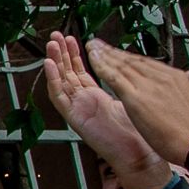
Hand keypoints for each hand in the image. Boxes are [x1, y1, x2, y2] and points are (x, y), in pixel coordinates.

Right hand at [43, 34, 170, 188]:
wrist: (138, 153)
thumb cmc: (138, 132)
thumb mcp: (131, 99)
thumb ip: (122, 82)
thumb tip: (127, 64)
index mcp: (96, 95)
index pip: (80, 70)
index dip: (75, 53)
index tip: (72, 37)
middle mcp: (84, 100)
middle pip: (67, 72)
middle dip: (62, 52)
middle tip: (56, 35)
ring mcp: (78, 108)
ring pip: (61, 81)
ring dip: (55, 62)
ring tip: (51, 44)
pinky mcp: (74, 117)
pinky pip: (59, 97)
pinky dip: (53, 81)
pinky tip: (50, 65)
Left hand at [87, 40, 188, 165]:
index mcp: (178, 78)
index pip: (148, 64)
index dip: (131, 58)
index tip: (121, 55)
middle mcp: (161, 78)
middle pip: (132, 61)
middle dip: (114, 52)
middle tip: (100, 45)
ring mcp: (148, 87)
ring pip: (121, 65)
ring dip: (104, 55)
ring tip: (93, 47)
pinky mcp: (135, 99)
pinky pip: (114, 78)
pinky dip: (102, 67)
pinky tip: (93, 61)